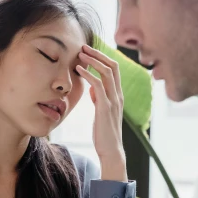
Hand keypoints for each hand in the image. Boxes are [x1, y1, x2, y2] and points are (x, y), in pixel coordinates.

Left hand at [76, 45, 126, 180]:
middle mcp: (118, 95)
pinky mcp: (105, 107)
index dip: (103, 57)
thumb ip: (99, 99)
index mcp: (118, 95)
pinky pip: (98, 85)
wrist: (111, 150)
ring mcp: (113, 100)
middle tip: (84, 47)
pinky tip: (78, 70)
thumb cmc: (105, 132)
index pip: (114, 69)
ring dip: (93, 60)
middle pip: (112, 66)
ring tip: (80, 54)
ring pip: (107, 72)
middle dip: (98, 54)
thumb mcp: (102, 112)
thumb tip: (93, 89)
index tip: (89, 52)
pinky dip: (88, 74)